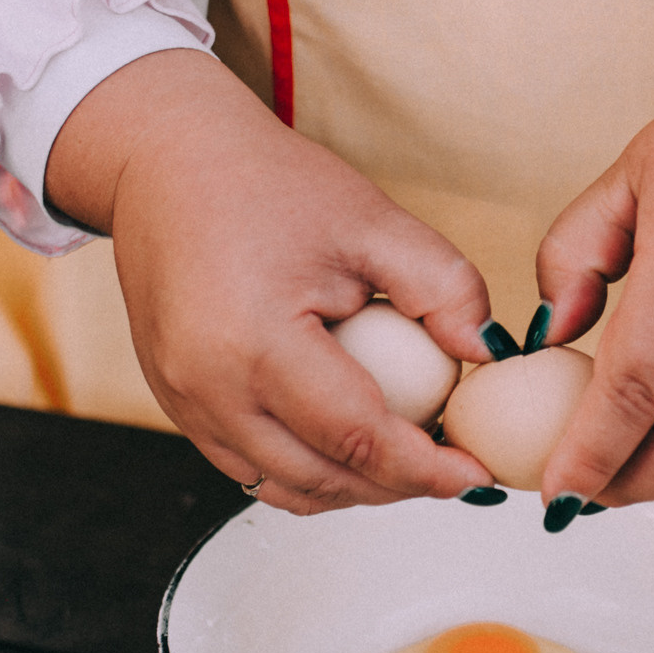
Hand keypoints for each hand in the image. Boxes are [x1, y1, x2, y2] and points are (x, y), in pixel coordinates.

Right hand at [46, 50, 496, 513]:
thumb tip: (487, 355)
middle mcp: (207, 386)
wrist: (166, 163)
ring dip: (354, 489)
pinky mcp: (176, 406)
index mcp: (254, 341)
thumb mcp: (372, 221)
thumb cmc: (262, 183)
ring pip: (285, 488)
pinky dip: (309, 472)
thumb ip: (444, 287)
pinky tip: (353, 446)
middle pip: (322, 478)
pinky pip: (251, 468)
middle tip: (453, 466)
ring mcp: (183, 403)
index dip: (426, 469)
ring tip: (409, 458)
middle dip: (399, 487)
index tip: (475, 474)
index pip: (356, 437)